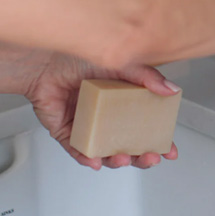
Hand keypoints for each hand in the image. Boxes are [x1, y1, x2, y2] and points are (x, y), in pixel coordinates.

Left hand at [25, 53, 178, 170]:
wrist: (44, 57)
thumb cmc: (77, 55)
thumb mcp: (120, 63)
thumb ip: (147, 77)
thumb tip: (171, 90)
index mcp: (121, 101)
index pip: (144, 125)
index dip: (158, 139)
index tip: (170, 149)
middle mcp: (105, 115)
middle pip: (128, 144)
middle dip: (142, 156)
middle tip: (151, 157)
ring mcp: (86, 124)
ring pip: (104, 151)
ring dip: (116, 160)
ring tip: (124, 159)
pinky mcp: (65, 131)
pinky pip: (77, 149)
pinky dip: (86, 157)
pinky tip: (95, 160)